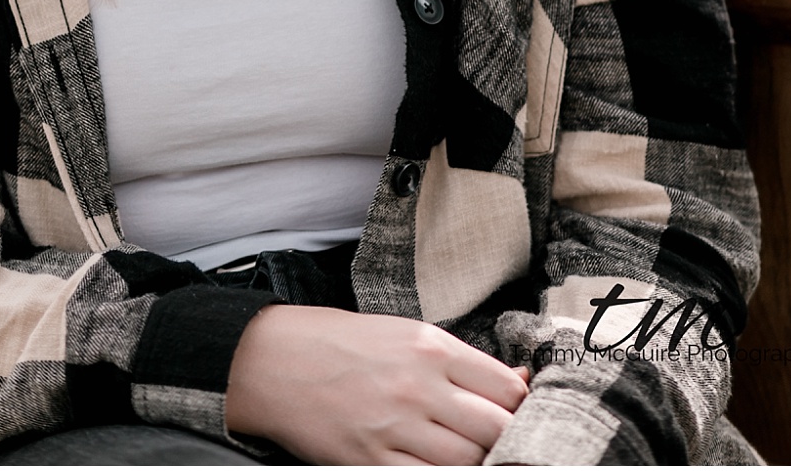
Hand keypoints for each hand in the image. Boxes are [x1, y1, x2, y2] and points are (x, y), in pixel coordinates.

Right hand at [225, 305, 529, 465]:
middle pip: (497, 428)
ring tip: (466, 453)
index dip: (521, 406)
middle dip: (505, 438)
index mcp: (428, 347)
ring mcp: (394, 426)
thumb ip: (458, 361)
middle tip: (494, 438)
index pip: (508, 388)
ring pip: (469, 461)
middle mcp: (417, 386)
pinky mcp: (371, 459)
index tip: (515, 412)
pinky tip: (437, 464)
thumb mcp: (402, 334)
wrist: (269, 360)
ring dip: (477, 461)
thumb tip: (517, 384)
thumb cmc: (338, 343)